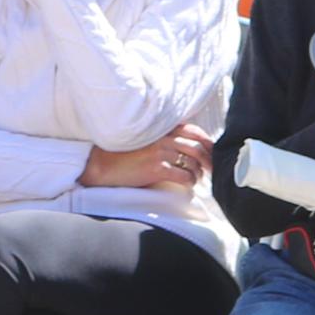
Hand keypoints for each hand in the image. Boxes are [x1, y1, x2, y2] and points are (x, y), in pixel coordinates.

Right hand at [79, 125, 213, 191]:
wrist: (103, 166)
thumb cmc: (122, 154)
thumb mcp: (144, 140)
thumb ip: (162, 139)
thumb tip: (184, 148)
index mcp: (160, 129)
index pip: (193, 130)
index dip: (206, 141)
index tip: (211, 151)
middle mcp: (163, 138)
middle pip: (197, 147)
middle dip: (208, 159)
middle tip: (210, 169)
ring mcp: (161, 153)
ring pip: (192, 163)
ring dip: (198, 173)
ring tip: (196, 178)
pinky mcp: (157, 169)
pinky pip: (184, 176)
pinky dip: (190, 182)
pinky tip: (188, 185)